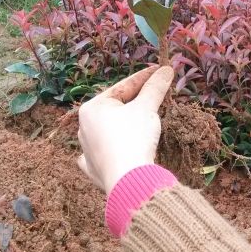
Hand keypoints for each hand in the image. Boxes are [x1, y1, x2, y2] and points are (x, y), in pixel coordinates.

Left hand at [77, 65, 174, 193]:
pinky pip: (101, 152)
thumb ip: (155, 88)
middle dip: (135, 100)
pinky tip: (113, 147)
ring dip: (124, 122)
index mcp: (92, 108)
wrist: (129, 181)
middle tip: (154, 92)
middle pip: (115, 107)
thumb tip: (166, 70)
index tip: (160, 70)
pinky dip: (111, 147)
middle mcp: (84, 127)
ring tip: (142, 118)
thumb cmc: (133, 138)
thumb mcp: (147, 108)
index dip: (144, 77)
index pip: (123, 87)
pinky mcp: (94, 169)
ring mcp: (87, 149)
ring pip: (108, 129)